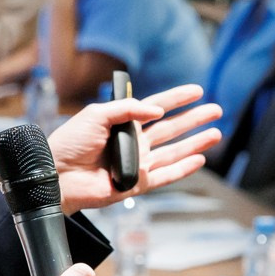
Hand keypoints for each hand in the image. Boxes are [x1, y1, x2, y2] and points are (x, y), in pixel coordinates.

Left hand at [48, 84, 221, 213]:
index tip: (197, 91)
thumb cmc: (70, 143)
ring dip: (196, 143)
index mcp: (124, 123)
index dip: (177, 99)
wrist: (58, 174)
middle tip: (216, 111)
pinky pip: (166, 176)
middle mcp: (135, 143)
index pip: (157, 107)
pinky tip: (199, 159)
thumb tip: (157, 111)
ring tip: (216, 134)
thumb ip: (127, 108)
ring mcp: (138, 164)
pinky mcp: (137, 184)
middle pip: (172, 129)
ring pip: (175, 152)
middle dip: (195, 120)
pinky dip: (184, 169)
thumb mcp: (96, 114)